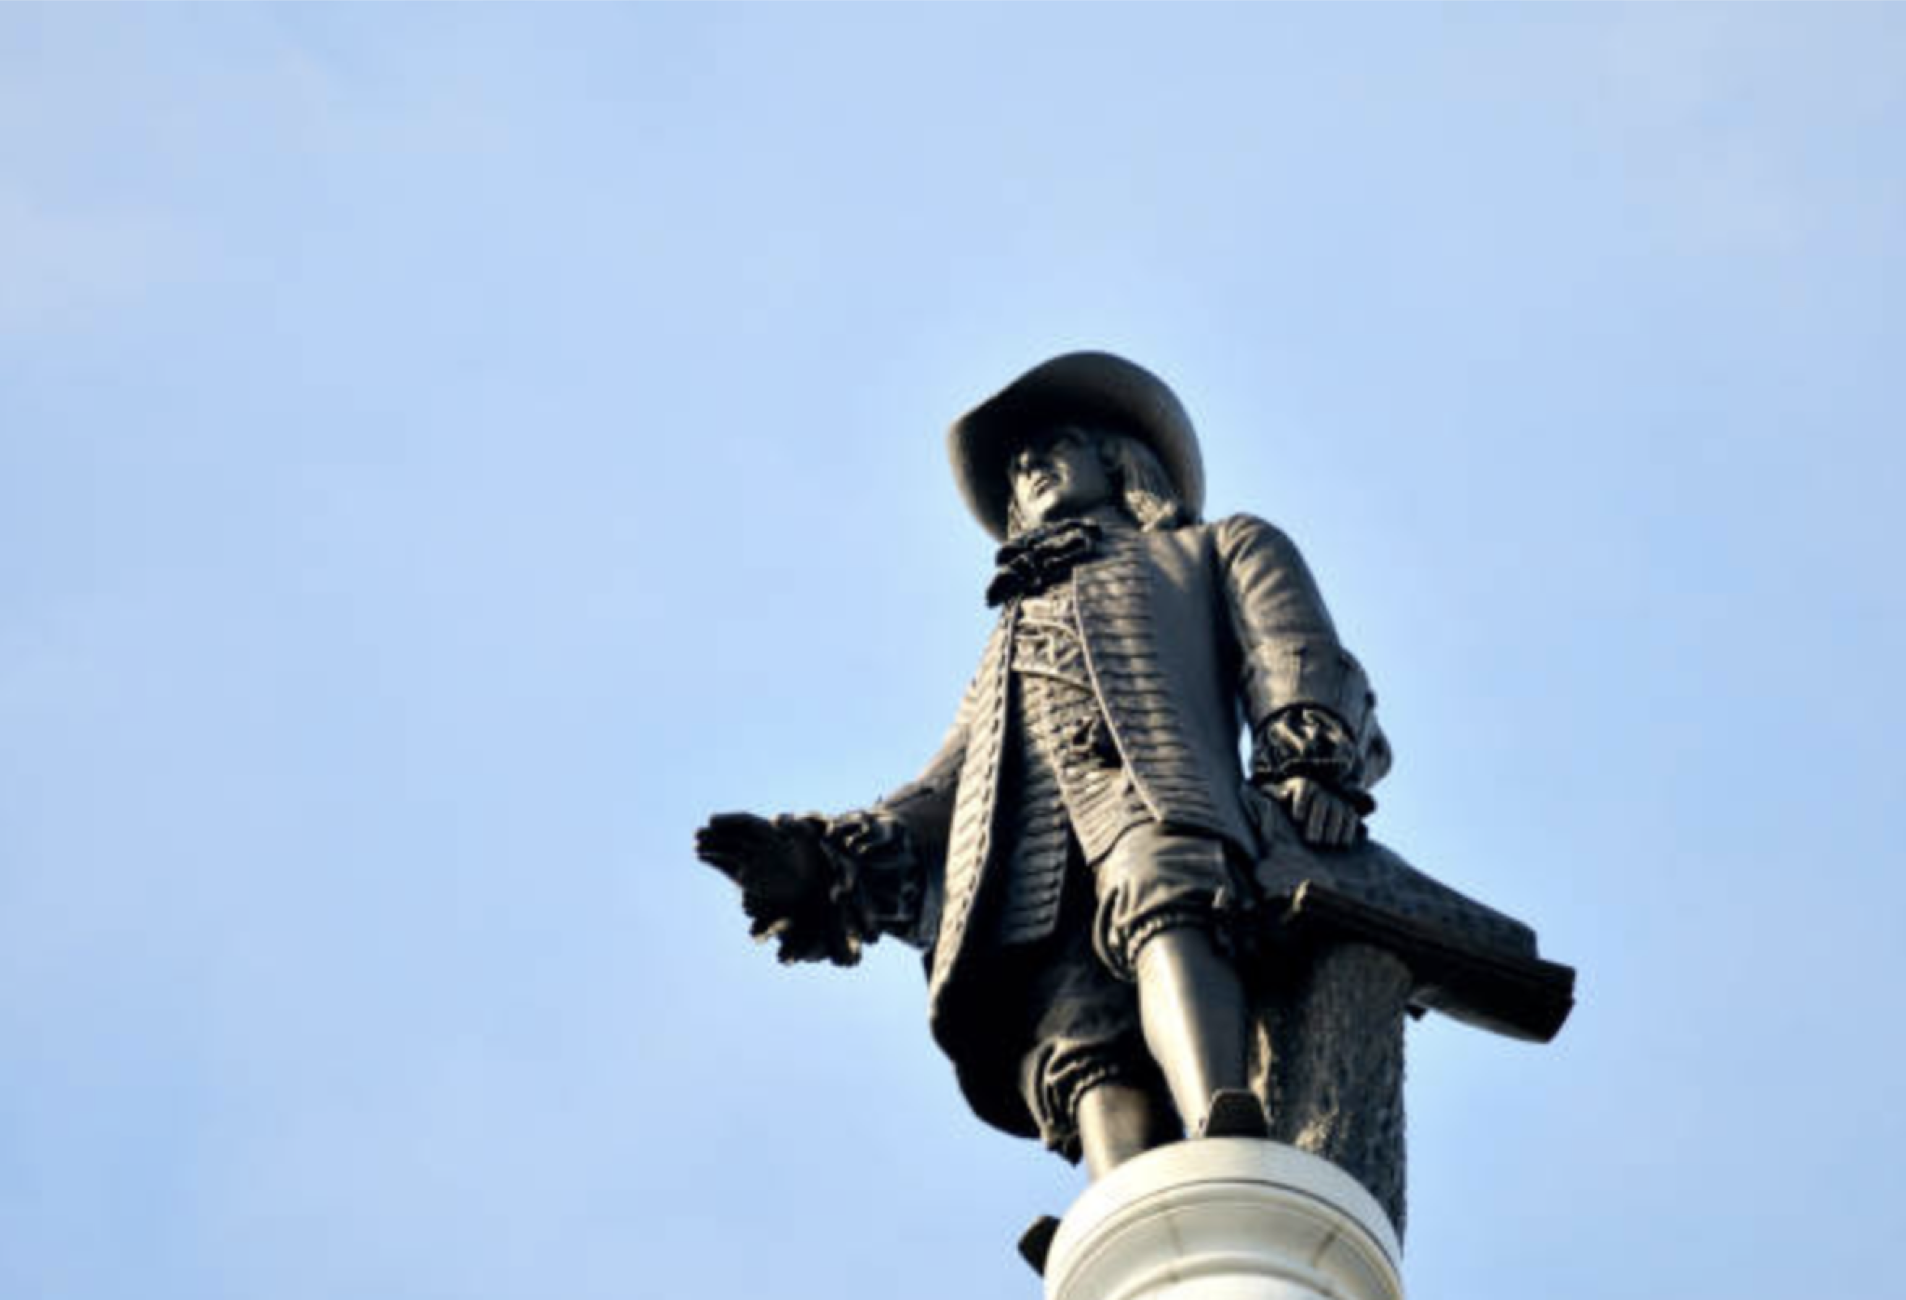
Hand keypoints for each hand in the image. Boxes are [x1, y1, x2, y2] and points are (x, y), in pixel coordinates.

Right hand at [694, 811, 832, 941]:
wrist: (812, 889)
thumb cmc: (813, 862)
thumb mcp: (809, 841)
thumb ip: (797, 827)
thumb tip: (779, 819)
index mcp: (769, 831)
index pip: (745, 822)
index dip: (729, 820)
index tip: (712, 820)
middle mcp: (756, 844)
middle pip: (731, 835)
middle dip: (714, 834)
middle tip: (698, 834)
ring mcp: (750, 860)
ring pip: (725, 849)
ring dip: (710, 846)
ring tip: (696, 846)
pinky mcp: (745, 876)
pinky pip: (725, 865)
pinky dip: (713, 860)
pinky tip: (702, 856)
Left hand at [1270, 777, 1362, 848]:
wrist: (1304, 811)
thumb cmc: (1285, 806)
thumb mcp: (1275, 798)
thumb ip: (1273, 795)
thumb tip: (1283, 795)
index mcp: (1303, 785)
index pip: (1305, 788)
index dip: (1302, 803)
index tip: (1297, 819)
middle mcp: (1322, 790)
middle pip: (1322, 802)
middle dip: (1317, 821)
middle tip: (1311, 839)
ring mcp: (1337, 800)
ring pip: (1339, 810)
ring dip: (1334, 828)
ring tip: (1327, 844)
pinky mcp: (1348, 812)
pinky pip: (1352, 819)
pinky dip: (1348, 831)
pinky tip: (1341, 844)